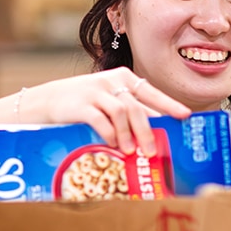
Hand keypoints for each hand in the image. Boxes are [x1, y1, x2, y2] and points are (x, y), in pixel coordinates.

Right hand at [21, 68, 190, 155]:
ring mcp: (94, 91)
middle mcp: (110, 81)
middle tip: (152, 151)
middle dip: (147, 130)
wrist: (45, 101)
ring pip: (120, 112)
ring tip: (131, 152)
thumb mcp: (110, 101)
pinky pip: (99, 119)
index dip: (169, 104)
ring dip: (128, 134)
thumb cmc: (85, 104)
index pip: (151, 92)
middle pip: (137, 106)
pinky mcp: (78, 104)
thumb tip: (160, 129)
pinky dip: (109, 133)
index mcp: (123, 78)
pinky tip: (113, 144)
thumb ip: (131, 111)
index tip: (185, 116)